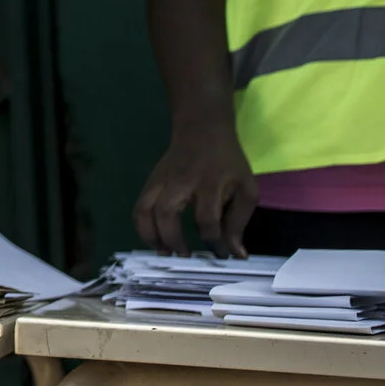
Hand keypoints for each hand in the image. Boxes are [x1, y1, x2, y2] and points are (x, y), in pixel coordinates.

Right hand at [134, 119, 257, 256]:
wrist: (202, 129)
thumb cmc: (228, 161)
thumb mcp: (245, 189)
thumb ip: (238, 222)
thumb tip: (235, 254)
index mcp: (208, 184)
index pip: (207, 219)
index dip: (214, 243)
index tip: (220, 256)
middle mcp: (180, 183)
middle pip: (165, 213)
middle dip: (172, 240)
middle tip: (185, 256)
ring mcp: (161, 181)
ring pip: (144, 210)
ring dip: (150, 235)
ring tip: (163, 252)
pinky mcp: (150, 181)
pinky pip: (139, 206)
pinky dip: (141, 226)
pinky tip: (153, 239)